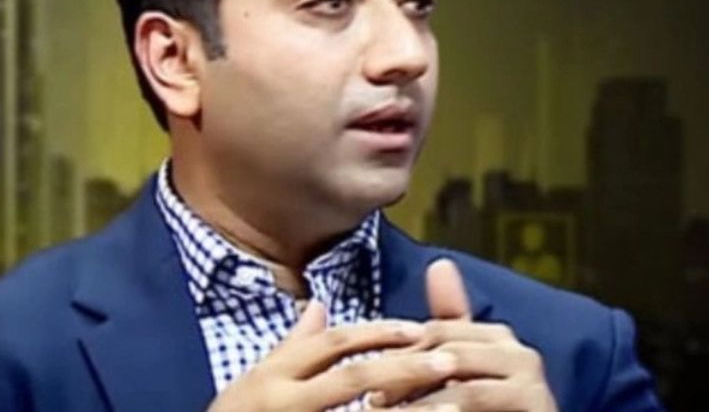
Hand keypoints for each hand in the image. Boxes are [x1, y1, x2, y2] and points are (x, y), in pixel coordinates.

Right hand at [206, 301, 467, 411]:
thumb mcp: (252, 385)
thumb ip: (289, 349)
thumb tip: (319, 307)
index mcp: (271, 378)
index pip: (332, 344)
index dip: (377, 333)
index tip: (418, 329)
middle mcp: (283, 403)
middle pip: (354, 377)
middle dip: (406, 366)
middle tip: (451, 359)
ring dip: (413, 411)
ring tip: (455, 404)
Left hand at [368, 260, 557, 410]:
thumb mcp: (455, 376)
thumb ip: (445, 329)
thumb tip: (440, 264)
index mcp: (497, 338)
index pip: (437, 332)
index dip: (399, 355)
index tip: (367, 383)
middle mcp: (519, 353)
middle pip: (446, 351)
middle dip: (404, 376)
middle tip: (372, 400)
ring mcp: (532, 379)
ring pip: (458, 375)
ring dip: (416, 399)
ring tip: (380, 410)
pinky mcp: (537, 404)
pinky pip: (473, 397)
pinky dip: (437, 408)